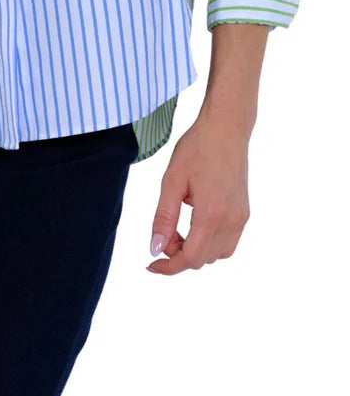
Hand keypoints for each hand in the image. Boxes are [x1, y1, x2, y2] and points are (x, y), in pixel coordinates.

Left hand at [146, 111, 251, 274]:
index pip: (190, 258)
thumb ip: (163, 218)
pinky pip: (228, 243)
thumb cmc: (196, 148)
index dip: (169, 267)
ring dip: (195, 250)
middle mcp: (231, 221)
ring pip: (217, 254)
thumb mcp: (171, 181)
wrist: (226, 129)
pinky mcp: (244, 213)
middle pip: (203, 259)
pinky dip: (210, 243)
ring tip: (177, 227)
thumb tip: (155, 249)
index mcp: (211, 214)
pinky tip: (195, 224)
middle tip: (163, 233)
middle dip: (178, 255)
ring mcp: (241, 218)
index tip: (151, 264)